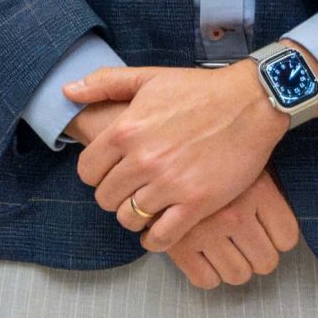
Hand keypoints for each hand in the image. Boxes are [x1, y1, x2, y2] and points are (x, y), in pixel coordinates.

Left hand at [65, 61, 288, 251]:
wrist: (250, 103)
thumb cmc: (198, 89)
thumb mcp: (147, 77)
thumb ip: (104, 83)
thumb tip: (67, 90)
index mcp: (125, 130)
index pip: (87, 170)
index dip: (95, 175)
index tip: (108, 174)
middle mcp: (143, 159)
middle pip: (106, 197)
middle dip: (113, 196)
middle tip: (128, 191)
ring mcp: (170, 183)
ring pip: (129, 218)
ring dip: (133, 216)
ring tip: (144, 208)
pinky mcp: (197, 202)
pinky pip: (162, 237)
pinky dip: (154, 240)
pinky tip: (157, 232)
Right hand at [164, 172, 302, 288]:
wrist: (161, 149)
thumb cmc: (207, 159)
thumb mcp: (245, 163)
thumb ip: (266, 193)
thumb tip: (281, 234)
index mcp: (257, 190)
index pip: (287, 238)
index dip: (277, 237)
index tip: (263, 228)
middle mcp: (234, 213)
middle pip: (266, 262)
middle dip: (256, 255)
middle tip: (242, 240)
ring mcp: (205, 230)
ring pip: (238, 275)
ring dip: (233, 266)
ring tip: (221, 247)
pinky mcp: (178, 244)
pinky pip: (205, 279)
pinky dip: (206, 273)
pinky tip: (202, 254)